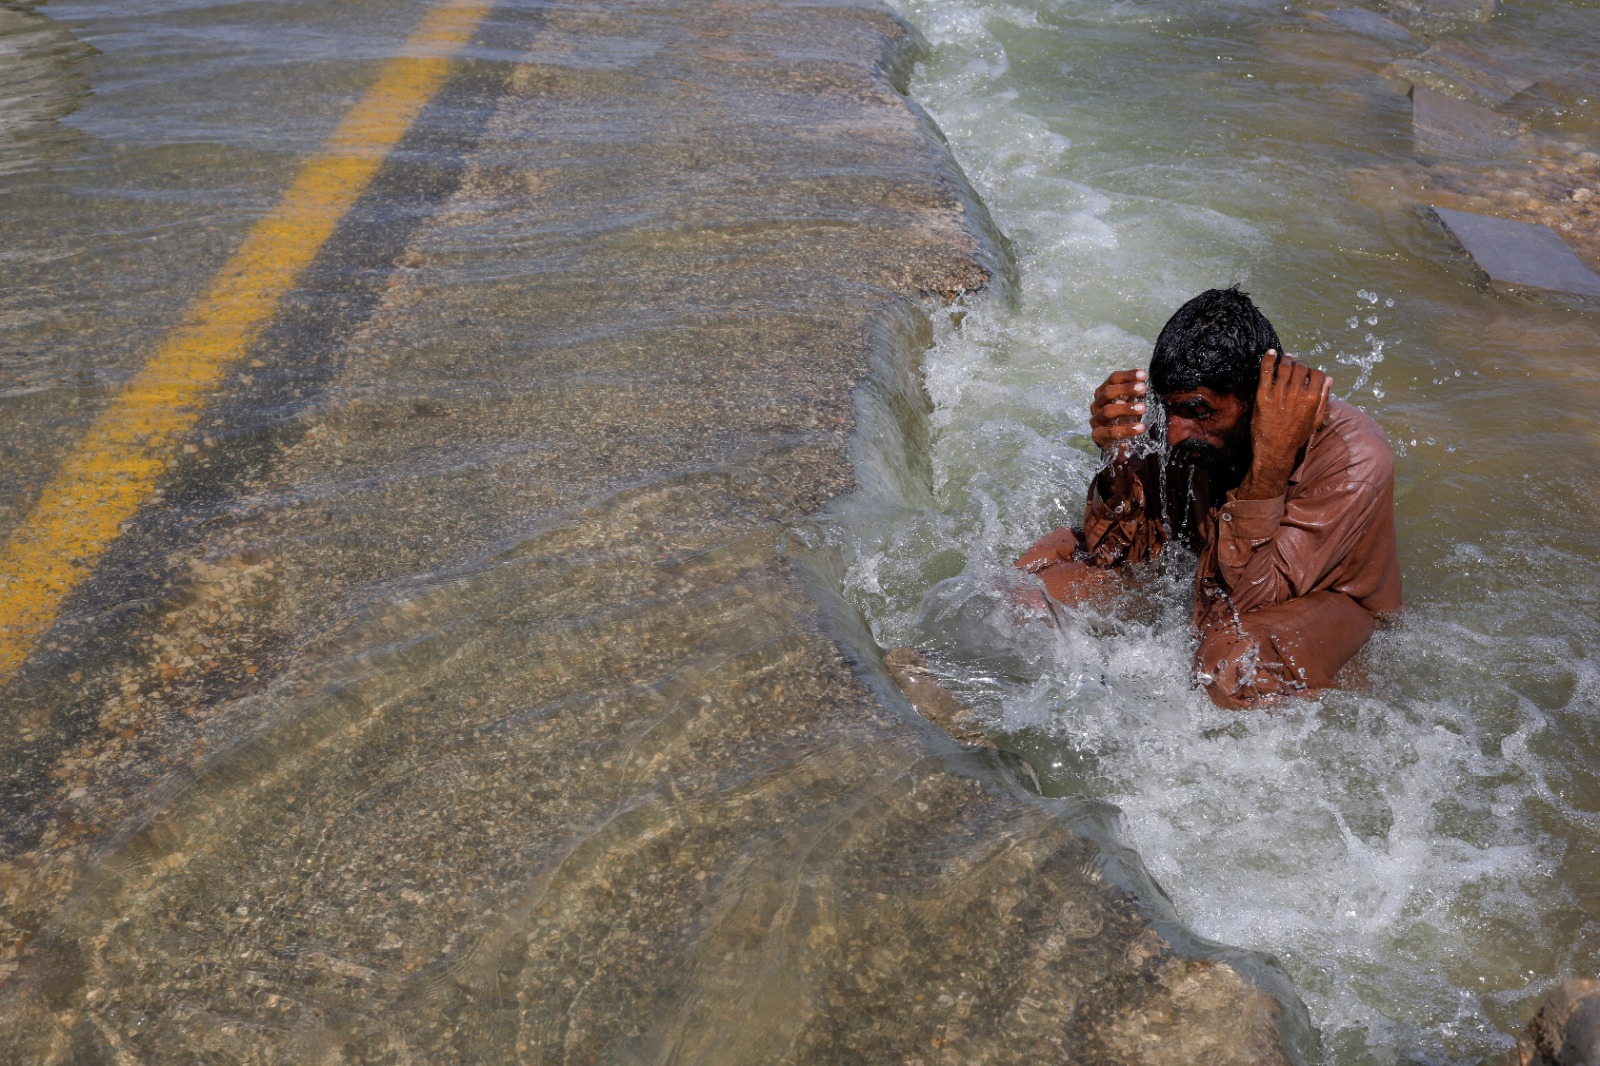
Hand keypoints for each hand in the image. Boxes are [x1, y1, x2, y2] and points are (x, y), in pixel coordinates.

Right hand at [1089, 369, 1147, 458]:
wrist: (1116, 444)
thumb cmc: (1126, 418)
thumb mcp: (1132, 403)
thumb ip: (1135, 394)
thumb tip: (1143, 380)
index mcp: (1104, 392)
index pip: (1113, 379)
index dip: (1127, 376)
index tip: (1143, 375)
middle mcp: (1097, 404)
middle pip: (1108, 393)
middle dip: (1126, 389)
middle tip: (1143, 388)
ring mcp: (1096, 420)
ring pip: (1107, 411)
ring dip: (1126, 408)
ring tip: (1143, 408)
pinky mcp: (1098, 436)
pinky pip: (1110, 432)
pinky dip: (1126, 430)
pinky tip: (1140, 428)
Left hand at [1237, 350, 1330, 500]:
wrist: (1275, 449)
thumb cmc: (1297, 436)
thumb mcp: (1316, 419)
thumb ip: (1324, 398)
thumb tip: (1330, 378)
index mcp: (1312, 399)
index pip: (1317, 374)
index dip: (1313, 371)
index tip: (1307, 373)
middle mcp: (1297, 394)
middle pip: (1300, 367)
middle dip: (1299, 363)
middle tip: (1294, 363)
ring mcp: (1279, 394)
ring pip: (1284, 367)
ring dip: (1285, 359)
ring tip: (1284, 359)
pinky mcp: (1263, 396)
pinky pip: (1265, 372)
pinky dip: (1268, 359)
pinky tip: (1270, 353)